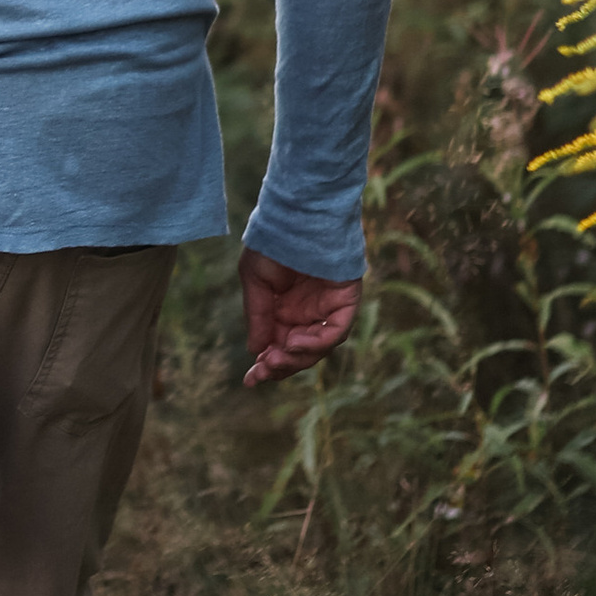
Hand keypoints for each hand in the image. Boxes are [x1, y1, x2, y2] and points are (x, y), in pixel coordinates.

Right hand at [238, 246, 360, 388]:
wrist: (297, 213)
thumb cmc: (273, 241)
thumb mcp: (256, 282)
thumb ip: (258, 317)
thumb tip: (256, 351)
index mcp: (285, 308)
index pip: (278, 345)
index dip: (266, 365)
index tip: (249, 381)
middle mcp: (308, 311)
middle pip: (299, 351)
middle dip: (281, 365)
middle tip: (262, 372)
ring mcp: (328, 306)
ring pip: (318, 346)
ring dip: (297, 357)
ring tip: (276, 357)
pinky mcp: (346, 299)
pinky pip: (337, 329)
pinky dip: (318, 341)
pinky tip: (295, 342)